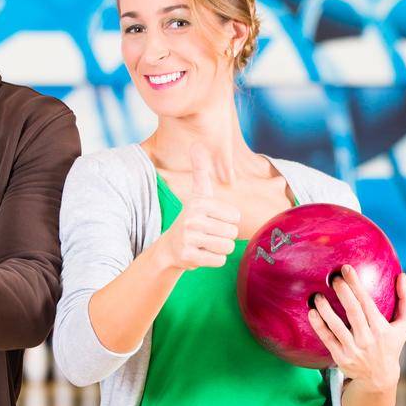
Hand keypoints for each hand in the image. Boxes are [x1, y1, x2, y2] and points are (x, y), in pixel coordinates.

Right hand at [158, 142, 241, 275]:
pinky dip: (213, 260)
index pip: (235, 217)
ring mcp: (189, 238)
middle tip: (209, 235)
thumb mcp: (197, 195)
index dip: (229, 222)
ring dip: (220, 249)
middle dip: (225, 237)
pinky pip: (218, 260)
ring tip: (206, 244)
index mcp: (199, 203)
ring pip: (226, 247)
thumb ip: (200, 171)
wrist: (169, 248)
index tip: (213, 221)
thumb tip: (197, 144)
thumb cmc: (191, 218)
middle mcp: (192, 219)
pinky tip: (201, 254)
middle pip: (232, 233)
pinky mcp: (188, 256)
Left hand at [309, 266, 405, 387]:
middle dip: (342, 292)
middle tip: (333, 278)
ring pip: (337, 326)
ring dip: (326, 309)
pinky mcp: (341, 357)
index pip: (367, 302)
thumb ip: (405, 299)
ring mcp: (353, 349)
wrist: (379, 376)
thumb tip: (402, 275)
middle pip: (353, 311)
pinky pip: (327, 339)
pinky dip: (319, 326)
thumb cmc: (391, 344)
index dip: (356, 284)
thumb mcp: (405, 324)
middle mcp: (367, 339)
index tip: (346, 269)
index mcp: (381, 328)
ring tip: (317, 296)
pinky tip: (312, 313)